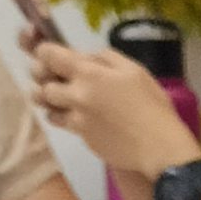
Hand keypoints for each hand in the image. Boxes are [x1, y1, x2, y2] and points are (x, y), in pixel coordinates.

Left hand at [38, 40, 197, 190]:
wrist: (159, 147)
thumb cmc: (152, 105)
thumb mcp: (134, 70)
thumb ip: (105, 58)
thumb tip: (86, 57)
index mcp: (89, 74)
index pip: (48, 55)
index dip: (45, 52)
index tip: (53, 55)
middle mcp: (76, 95)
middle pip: (41, 83)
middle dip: (44, 78)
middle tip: (57, 77)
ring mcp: (76, 119)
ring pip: (45, 106)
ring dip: (50, 100)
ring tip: (64, 97)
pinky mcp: (81, 137)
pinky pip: (61, 123)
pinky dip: (64, 117)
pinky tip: (78, 115)